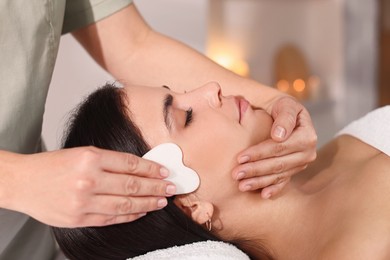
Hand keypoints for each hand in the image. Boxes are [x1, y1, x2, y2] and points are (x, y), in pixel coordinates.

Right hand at [7, 147, 174, 226]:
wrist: (23, 182)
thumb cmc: (53, 165)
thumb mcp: (82, 153)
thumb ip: (109, 161)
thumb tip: (139, 169)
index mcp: (90, 158)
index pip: (131, 164)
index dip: (151, 168)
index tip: (164, 171)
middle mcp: (88, 179)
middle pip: (132, 184)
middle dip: (156, 187)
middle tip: (171, 187)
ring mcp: (84, 202)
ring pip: (125, 204)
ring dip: (147, 203)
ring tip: (162, 201)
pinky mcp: (79, 219)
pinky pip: (112, 219)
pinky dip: (130, 216)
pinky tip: (142, 212)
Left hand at [232, 96, 316, 197]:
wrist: (285, 114)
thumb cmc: (284, 108)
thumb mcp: (286, 105)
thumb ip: (284, 118)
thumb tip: (279, 135)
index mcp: (307, 136)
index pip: (279, 147)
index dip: (259, 153)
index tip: (241, 157)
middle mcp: (307, 153)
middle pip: (278, 164)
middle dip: (255, 170)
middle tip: (236, 174)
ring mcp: (301, 164)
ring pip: (278, 175)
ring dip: (259, 181)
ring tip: (241, 185)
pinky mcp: (294, 170)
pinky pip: (283, 182)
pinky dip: (273, 189)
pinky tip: (262, 195)